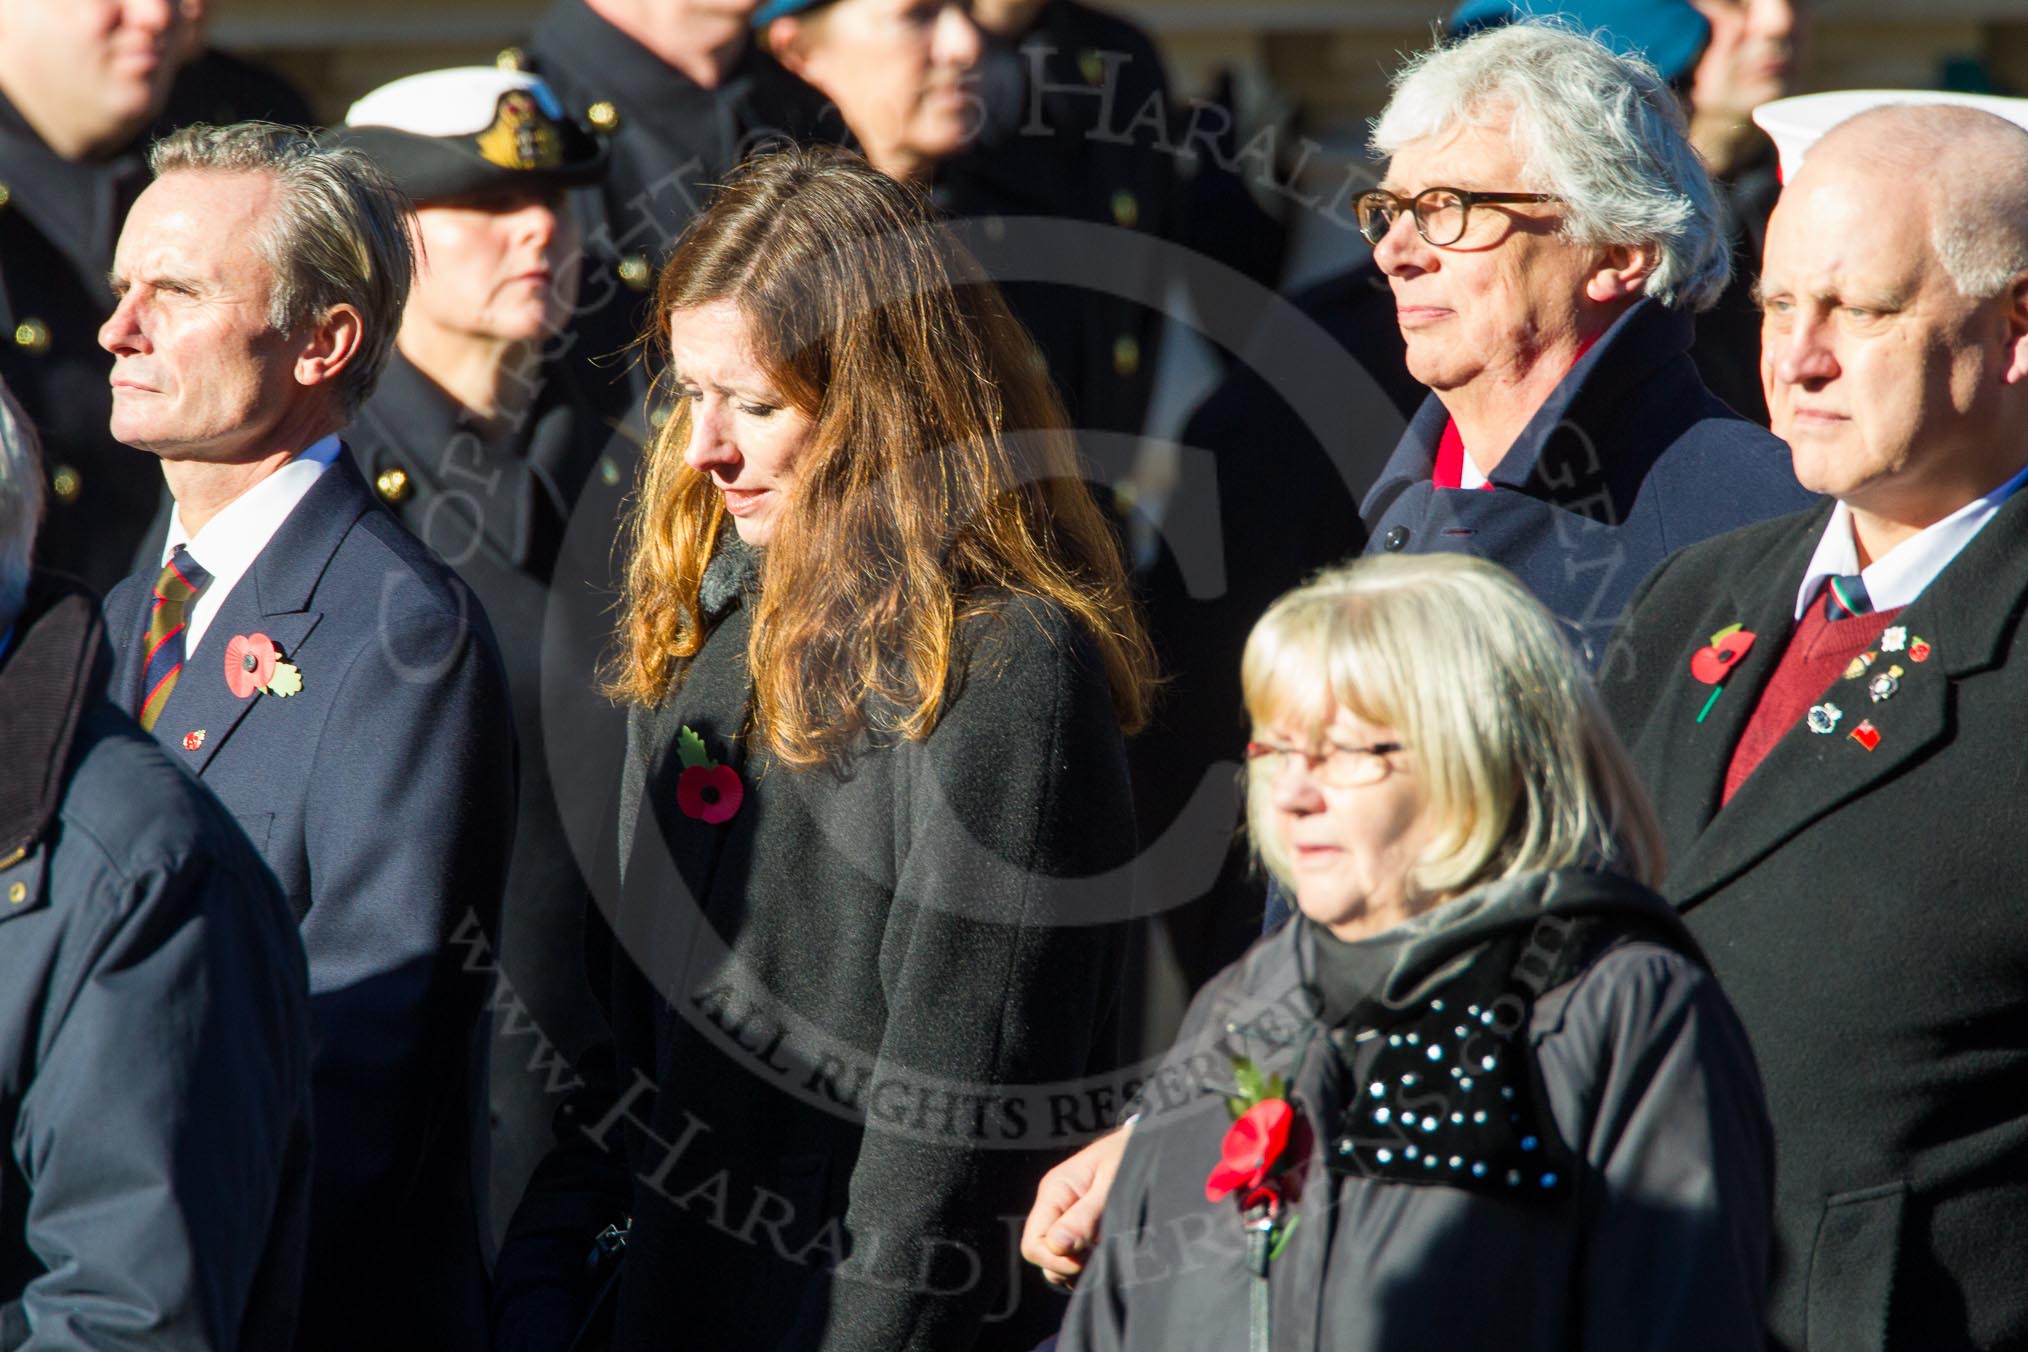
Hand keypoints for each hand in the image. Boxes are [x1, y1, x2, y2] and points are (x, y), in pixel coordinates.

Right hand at [1020, 1122, 1132, 1287]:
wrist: (1149, 1142)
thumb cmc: (1130, 1156)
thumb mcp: (1111, 1183)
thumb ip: (1085, 1216)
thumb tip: (1056, 1247)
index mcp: (1055, 1192)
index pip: (1033, 1244)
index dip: (1056, 1260)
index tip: (1087, 1260)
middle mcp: (1056, 1208)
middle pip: (1044, 1257)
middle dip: (1070, 1266)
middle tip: (1104, 1254)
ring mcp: (1069, 1220)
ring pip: (1060, 1262)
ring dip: (1083, 1267)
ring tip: (1112, 1251)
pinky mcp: (1085, 1230)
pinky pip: (1077, 1259)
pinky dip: (1091, 1265)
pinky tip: (1113, 1253)